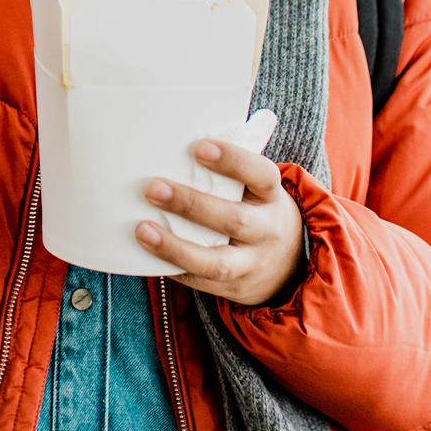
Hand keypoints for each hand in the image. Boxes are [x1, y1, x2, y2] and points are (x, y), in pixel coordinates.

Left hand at [135, 138, 306, 307]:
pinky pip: (201, 282)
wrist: (288, 265)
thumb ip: (230, 170)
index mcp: (272, 196)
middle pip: (234, 220)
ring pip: (216, 262)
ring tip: (142, 229)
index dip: (232, 160)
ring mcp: (252, 264)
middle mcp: (267, 231)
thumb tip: (180, 142)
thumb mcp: (257, 189)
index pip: (260, 174)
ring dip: (175, 246)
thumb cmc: (257, 211)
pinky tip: (148, 253)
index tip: (199, 147)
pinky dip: (174, 267)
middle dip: (191, 204)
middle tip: (153, 187)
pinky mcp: (234, 288)